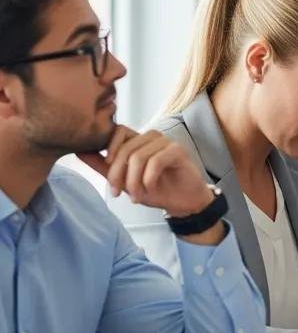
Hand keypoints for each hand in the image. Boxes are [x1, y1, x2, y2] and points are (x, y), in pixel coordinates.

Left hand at [77, 126, 212, 216]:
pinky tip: (150, 189)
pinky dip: (148, 180)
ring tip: (136, 196)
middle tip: (119, 193)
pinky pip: (156, 162)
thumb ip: (103, 166)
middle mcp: (152, 138)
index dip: (110, 147)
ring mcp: (166, 143)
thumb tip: (79, 151)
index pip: (118, 131)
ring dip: (134, 181)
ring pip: (139, 157)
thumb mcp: (124, 180)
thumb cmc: (156, 190)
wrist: (183, 202)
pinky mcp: (178, 151)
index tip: (107, 168)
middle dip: (118, 175)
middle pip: (127, 148)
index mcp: (139, 140)